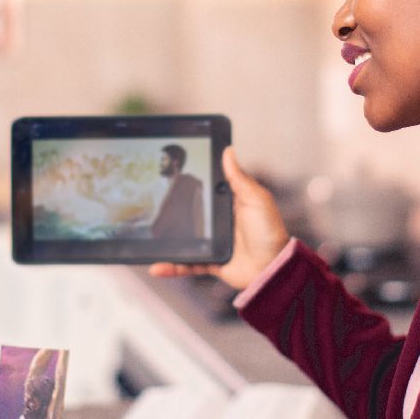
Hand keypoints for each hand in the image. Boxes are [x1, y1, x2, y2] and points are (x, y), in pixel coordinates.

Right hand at [149, 147, 289, 289]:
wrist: (272, 268)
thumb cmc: (269, 232)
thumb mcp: (256, 199)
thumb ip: (239, 178)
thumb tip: (228, 151)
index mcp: (228, 204)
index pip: (205, 189)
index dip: (189, 183)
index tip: (169, 174)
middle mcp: (218, 222)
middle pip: (189, 214)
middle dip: (170, 212)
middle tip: (150, 205)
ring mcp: (212, 243)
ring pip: (182, 240)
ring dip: (165, 242)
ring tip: (147, 238)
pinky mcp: (209, 262)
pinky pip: (186, 264)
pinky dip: (171, 267)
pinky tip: (156, 266)